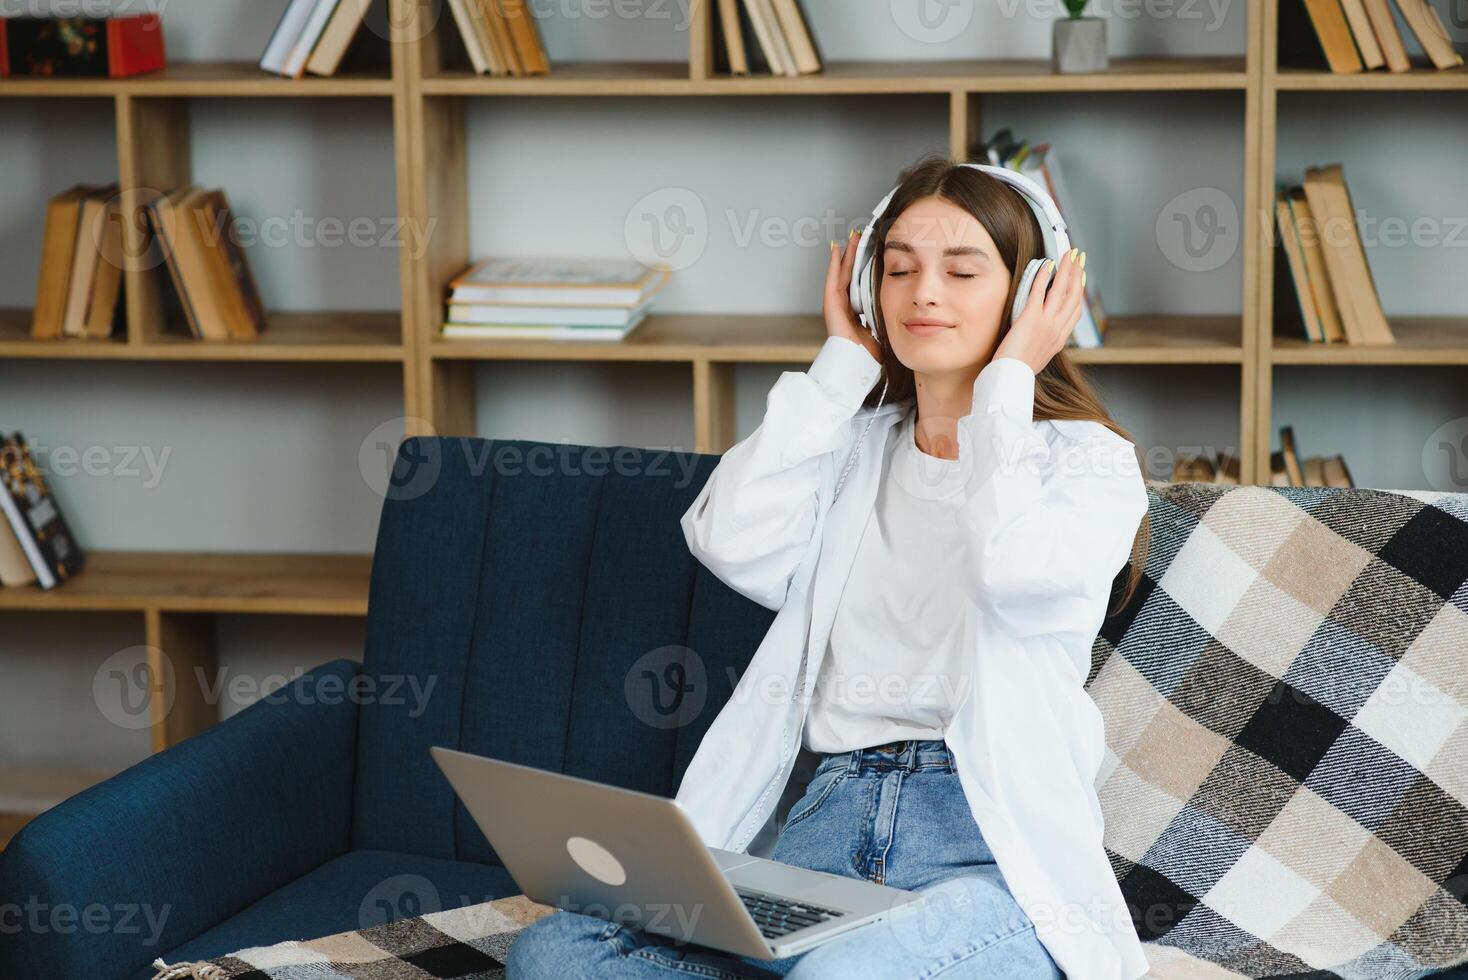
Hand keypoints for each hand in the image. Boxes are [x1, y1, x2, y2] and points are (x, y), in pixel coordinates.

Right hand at [825, 228, 882, 365]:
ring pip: (841, 276)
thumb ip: (890, 318)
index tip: (871, 252)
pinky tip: (837, 250)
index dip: (865, 269)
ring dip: (846, 256)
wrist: (859, 367)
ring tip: (852, 238)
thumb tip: (907, 308)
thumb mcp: (886, 330)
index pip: (860, 286)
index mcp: (858, 315)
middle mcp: (846, 310)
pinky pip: (832, 282)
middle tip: (861, 238)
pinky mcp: (831, 308)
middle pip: (850, 277)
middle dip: (855, 257)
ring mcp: (836, 309)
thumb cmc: (873, 356)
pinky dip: (834, 265)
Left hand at [993, 247, 1085, 374]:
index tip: (1080, 279)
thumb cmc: (1017, 372)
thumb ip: (1042, 343)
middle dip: (1078, 273)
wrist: (1010, 379)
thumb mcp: (1037, 358)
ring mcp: (1046, 323)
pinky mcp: (1031, 318)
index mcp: (1059, 340)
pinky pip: (1040, 291)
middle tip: (1079, 258)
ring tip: (1069, 253)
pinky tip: (1046, 264)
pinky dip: (1044, 276)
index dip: (1079, 292)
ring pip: (1062, 290)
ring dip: (1067, 268)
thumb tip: (1038, 335)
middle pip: (1074, 296)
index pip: (1075, 312)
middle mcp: (1057, 329)